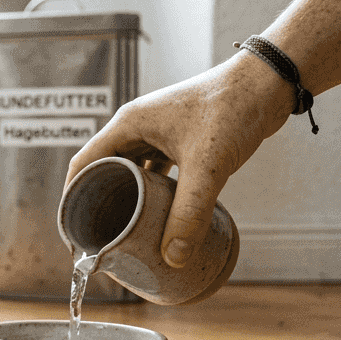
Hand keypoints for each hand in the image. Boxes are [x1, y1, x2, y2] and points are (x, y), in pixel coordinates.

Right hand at [66, 52, 294, 267]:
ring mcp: (157, 133)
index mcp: (128, 125)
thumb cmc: (232, 109)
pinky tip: (158, 212)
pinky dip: (153, 191)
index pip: (83, 164)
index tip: (74, 230)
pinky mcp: (179, 140)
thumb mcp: (207, 167)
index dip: (72, 197)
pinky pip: (154, 170)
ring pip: (131, 171)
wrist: (267, 83)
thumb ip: (190, 213)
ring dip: (127, 198)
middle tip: (100, 236)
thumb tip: (174, 256)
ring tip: (126, 229)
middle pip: (104, 170)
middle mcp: (136, 128)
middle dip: (99, 202)